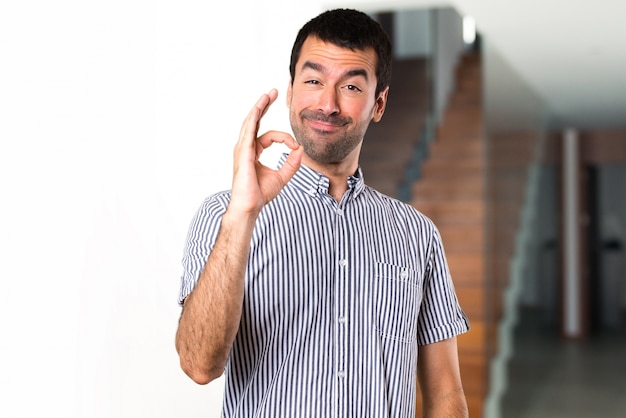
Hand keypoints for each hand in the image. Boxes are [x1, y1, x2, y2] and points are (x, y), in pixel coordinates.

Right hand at [229, 89, 302, 215]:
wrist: (250, 206)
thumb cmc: (261, 194)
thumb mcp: (282, 176)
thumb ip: (292, 163)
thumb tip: (300, 148)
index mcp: (253, 151)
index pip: (270, 136)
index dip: (285, 138)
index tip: (295, 145)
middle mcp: (246, 147)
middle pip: (255, 121)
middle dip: (264, 106)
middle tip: (273, 92)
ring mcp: (242, 149)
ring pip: (251, 122)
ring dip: (259, 106)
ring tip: (267, 94)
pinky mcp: (243, 152)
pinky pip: (249, 131)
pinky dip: (254, 118)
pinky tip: (259, 107)